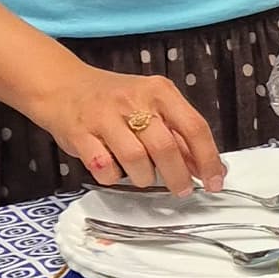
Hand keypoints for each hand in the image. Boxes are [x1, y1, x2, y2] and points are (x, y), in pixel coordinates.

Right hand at [24, 54, 222, 193]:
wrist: (63, 87)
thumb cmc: (115, 101)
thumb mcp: (152, 106)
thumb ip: (179, 135)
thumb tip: (208, 168)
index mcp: (159, 91)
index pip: (194, 127)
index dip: (208, 159)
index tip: (215, 182)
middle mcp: (133, 100)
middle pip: (166, 147)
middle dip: (178, 177)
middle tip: (181, 190)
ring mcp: (105, 116)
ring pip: (136, 160)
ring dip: (144, 177)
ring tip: (143, 176)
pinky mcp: (80, 134)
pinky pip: (104, 167)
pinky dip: (113, 176)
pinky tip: (114, 170)